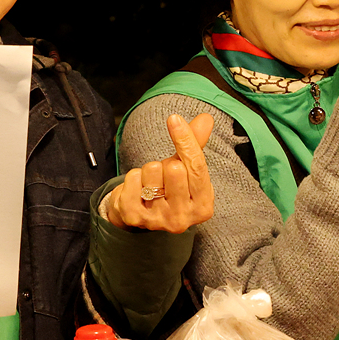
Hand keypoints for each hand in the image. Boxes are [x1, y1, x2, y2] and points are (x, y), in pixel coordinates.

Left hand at [106, 111, 215, 232]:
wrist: (144, 213)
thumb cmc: (170, 187)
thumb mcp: (187, 169)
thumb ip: (195, 144)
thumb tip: (206, 118)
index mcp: (203, 206)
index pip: (197, 166)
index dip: (186, 140)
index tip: (174, 119)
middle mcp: (183, 218)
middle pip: (174, 168)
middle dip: (166, 164)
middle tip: (164, 177)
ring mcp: (158, 220)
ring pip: (151, 170)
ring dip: (148, 171)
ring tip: (151, 184)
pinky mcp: (134, 217)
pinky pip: (132, 179)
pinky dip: (132, 178)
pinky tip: (137, 191)